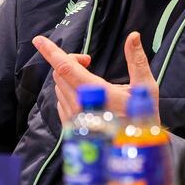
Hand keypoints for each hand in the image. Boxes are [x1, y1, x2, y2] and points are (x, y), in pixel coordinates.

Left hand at [32, 31, 157, 123]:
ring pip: (59, 87)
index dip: (51, 52)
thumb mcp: (146, 88)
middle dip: (70, 61)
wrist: (135, 149)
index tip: (39, 40)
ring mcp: (73, 118)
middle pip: (60, 74)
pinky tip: (84, 95)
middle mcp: (80, 106)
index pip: (66, 68)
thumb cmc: (142, 118)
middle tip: (89, 61)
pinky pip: (60, 102)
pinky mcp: (70, 126)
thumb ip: (137, 60)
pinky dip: (68, 91)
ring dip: (69, 77)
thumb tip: (134, 35)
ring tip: (90, 81)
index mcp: (97, 93)